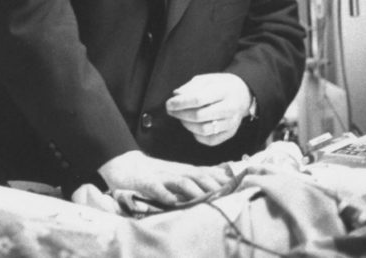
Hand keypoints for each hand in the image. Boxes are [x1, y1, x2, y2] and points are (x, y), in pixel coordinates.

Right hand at [98, 150, 229, 207]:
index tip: (241, 188)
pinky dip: (165, 194)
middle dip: (215, 186)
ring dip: (195, 191)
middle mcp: (177, 172)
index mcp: (186, 171)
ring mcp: (161, 176)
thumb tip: (224, 183)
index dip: (226, 181)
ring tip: (205, 201)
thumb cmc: (154, 173)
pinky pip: (156, 188)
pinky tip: (171, 202)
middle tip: (229, 197)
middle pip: (200, 176)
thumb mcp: (178, 174)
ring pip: (182, 181)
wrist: (123, 164)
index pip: (210, 174)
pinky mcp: (145, 182)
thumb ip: (197, 179)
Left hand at [165, 73, 251, 145]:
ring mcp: (231, 123)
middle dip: (180, 114)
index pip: (198, 99)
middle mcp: (230, 108)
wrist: (243, 94)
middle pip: (200, 116)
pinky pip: (210, 140)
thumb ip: (191, 86)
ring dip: (187, 125)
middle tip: (171, 111)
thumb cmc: (221, 85)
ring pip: (204, 130)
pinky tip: (194, 126)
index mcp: (224, 91)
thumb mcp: (207, 79)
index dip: (180, 103)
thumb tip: (177, 95)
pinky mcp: (230, 133)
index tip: (169, 104)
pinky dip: (197, 135)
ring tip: (182, 117)